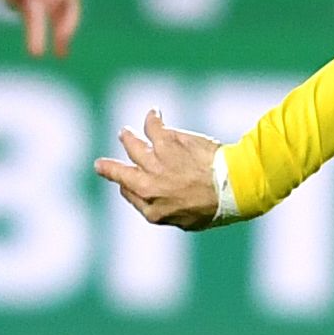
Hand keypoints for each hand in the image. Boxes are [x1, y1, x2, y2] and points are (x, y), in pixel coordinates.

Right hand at [94, 110, 231, 228]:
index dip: (128, 186)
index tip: (126, 181)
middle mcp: (148, 185)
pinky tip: (154, 112)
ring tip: (125, 133)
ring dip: (127, 137)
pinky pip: (152, 125)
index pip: (130, 193)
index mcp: (152, 209)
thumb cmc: (217, 207)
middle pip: (119, 173)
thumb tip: (156, 204)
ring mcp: (155, 161)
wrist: (233, 187)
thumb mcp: (188, 222)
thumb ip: (168, 211)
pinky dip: (152, 118)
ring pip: (131, 144)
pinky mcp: (167, 141)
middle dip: (108, 168)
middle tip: (100, 165)